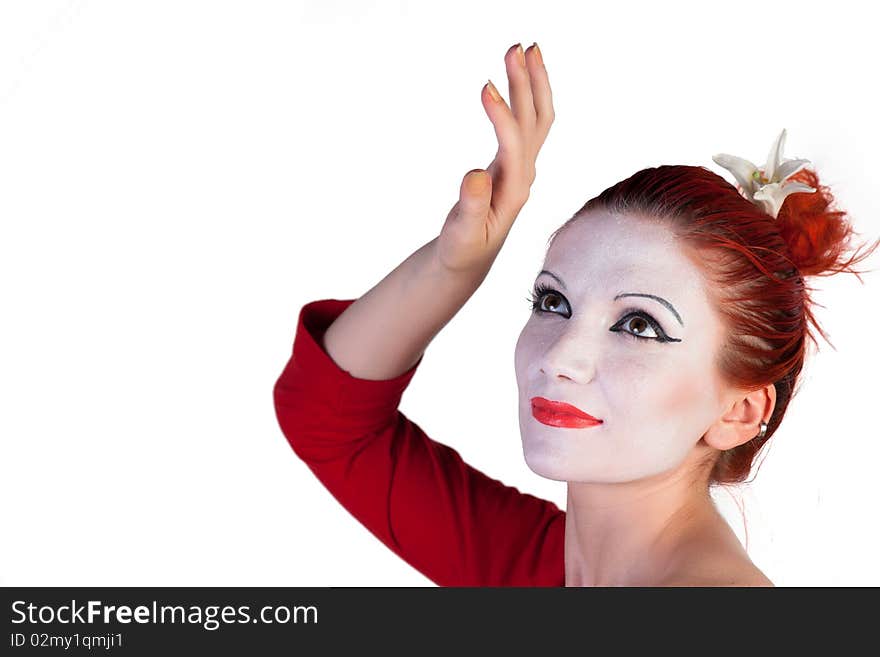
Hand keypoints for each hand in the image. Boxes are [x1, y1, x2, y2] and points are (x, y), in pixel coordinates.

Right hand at [436, 42, 554, 273]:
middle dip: (527, 83)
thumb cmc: (462, 248)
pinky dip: (523, 96)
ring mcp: (521, 166)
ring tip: (523, 48)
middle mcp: (523, 174)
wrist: (469, 259)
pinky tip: (515, 76)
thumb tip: (475, 174)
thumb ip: (470, 206)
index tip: (485, 86)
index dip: (502, 115)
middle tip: (516, 46)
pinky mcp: (513, 162)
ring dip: (532, 82)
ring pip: (536, 117)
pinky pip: (526, 123)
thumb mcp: (462, 234)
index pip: (513, 143)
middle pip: (535, 120)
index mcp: (513, 190)